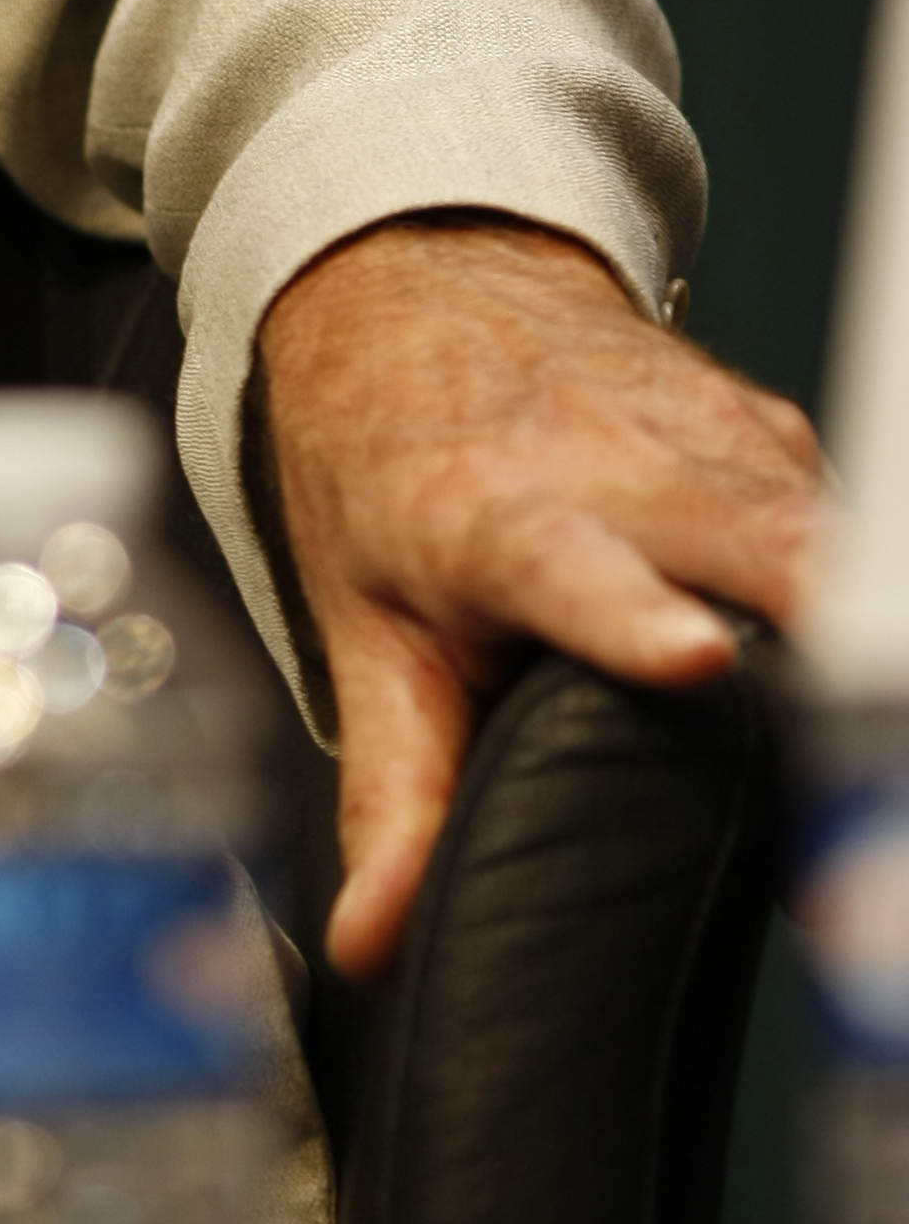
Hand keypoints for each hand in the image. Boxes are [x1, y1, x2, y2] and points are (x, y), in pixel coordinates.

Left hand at [254, 215, 824, 980]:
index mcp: (499, 519)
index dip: (634, 618)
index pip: (575, 571)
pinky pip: (840, 526)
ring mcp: (712, 441)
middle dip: (831, 641)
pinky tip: (836, 658)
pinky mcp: (775, 434)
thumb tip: (376, 938)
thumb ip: (399, 789)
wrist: (422, 285)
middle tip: (851, 746)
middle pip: (764, 553)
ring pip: (828, 542)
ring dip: (852, 631)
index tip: (692, 656)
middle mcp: (616, 466)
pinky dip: (849, 597)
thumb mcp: (368, 626)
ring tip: (856, 740)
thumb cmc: (386, 460)